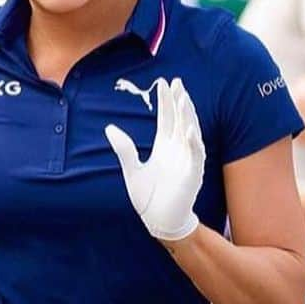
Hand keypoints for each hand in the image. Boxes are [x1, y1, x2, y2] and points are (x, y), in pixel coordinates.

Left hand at [105, 76, 203, 242]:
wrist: (158, 221)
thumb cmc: (148, 197)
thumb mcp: (131, 170)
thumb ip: (124, 149)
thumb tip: (109, 127)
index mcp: (164, 146)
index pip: (167, 118)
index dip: (166, 101)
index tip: (164, 83)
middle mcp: (177, 150)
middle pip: (179, 120)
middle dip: (179, 101)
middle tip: (177, 82)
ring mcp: (186, 160)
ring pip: (189, 132)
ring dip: (188, 115)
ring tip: (184, 98)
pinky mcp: (192, 174)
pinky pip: (195, 155)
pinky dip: (193, 143)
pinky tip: (188, 130)